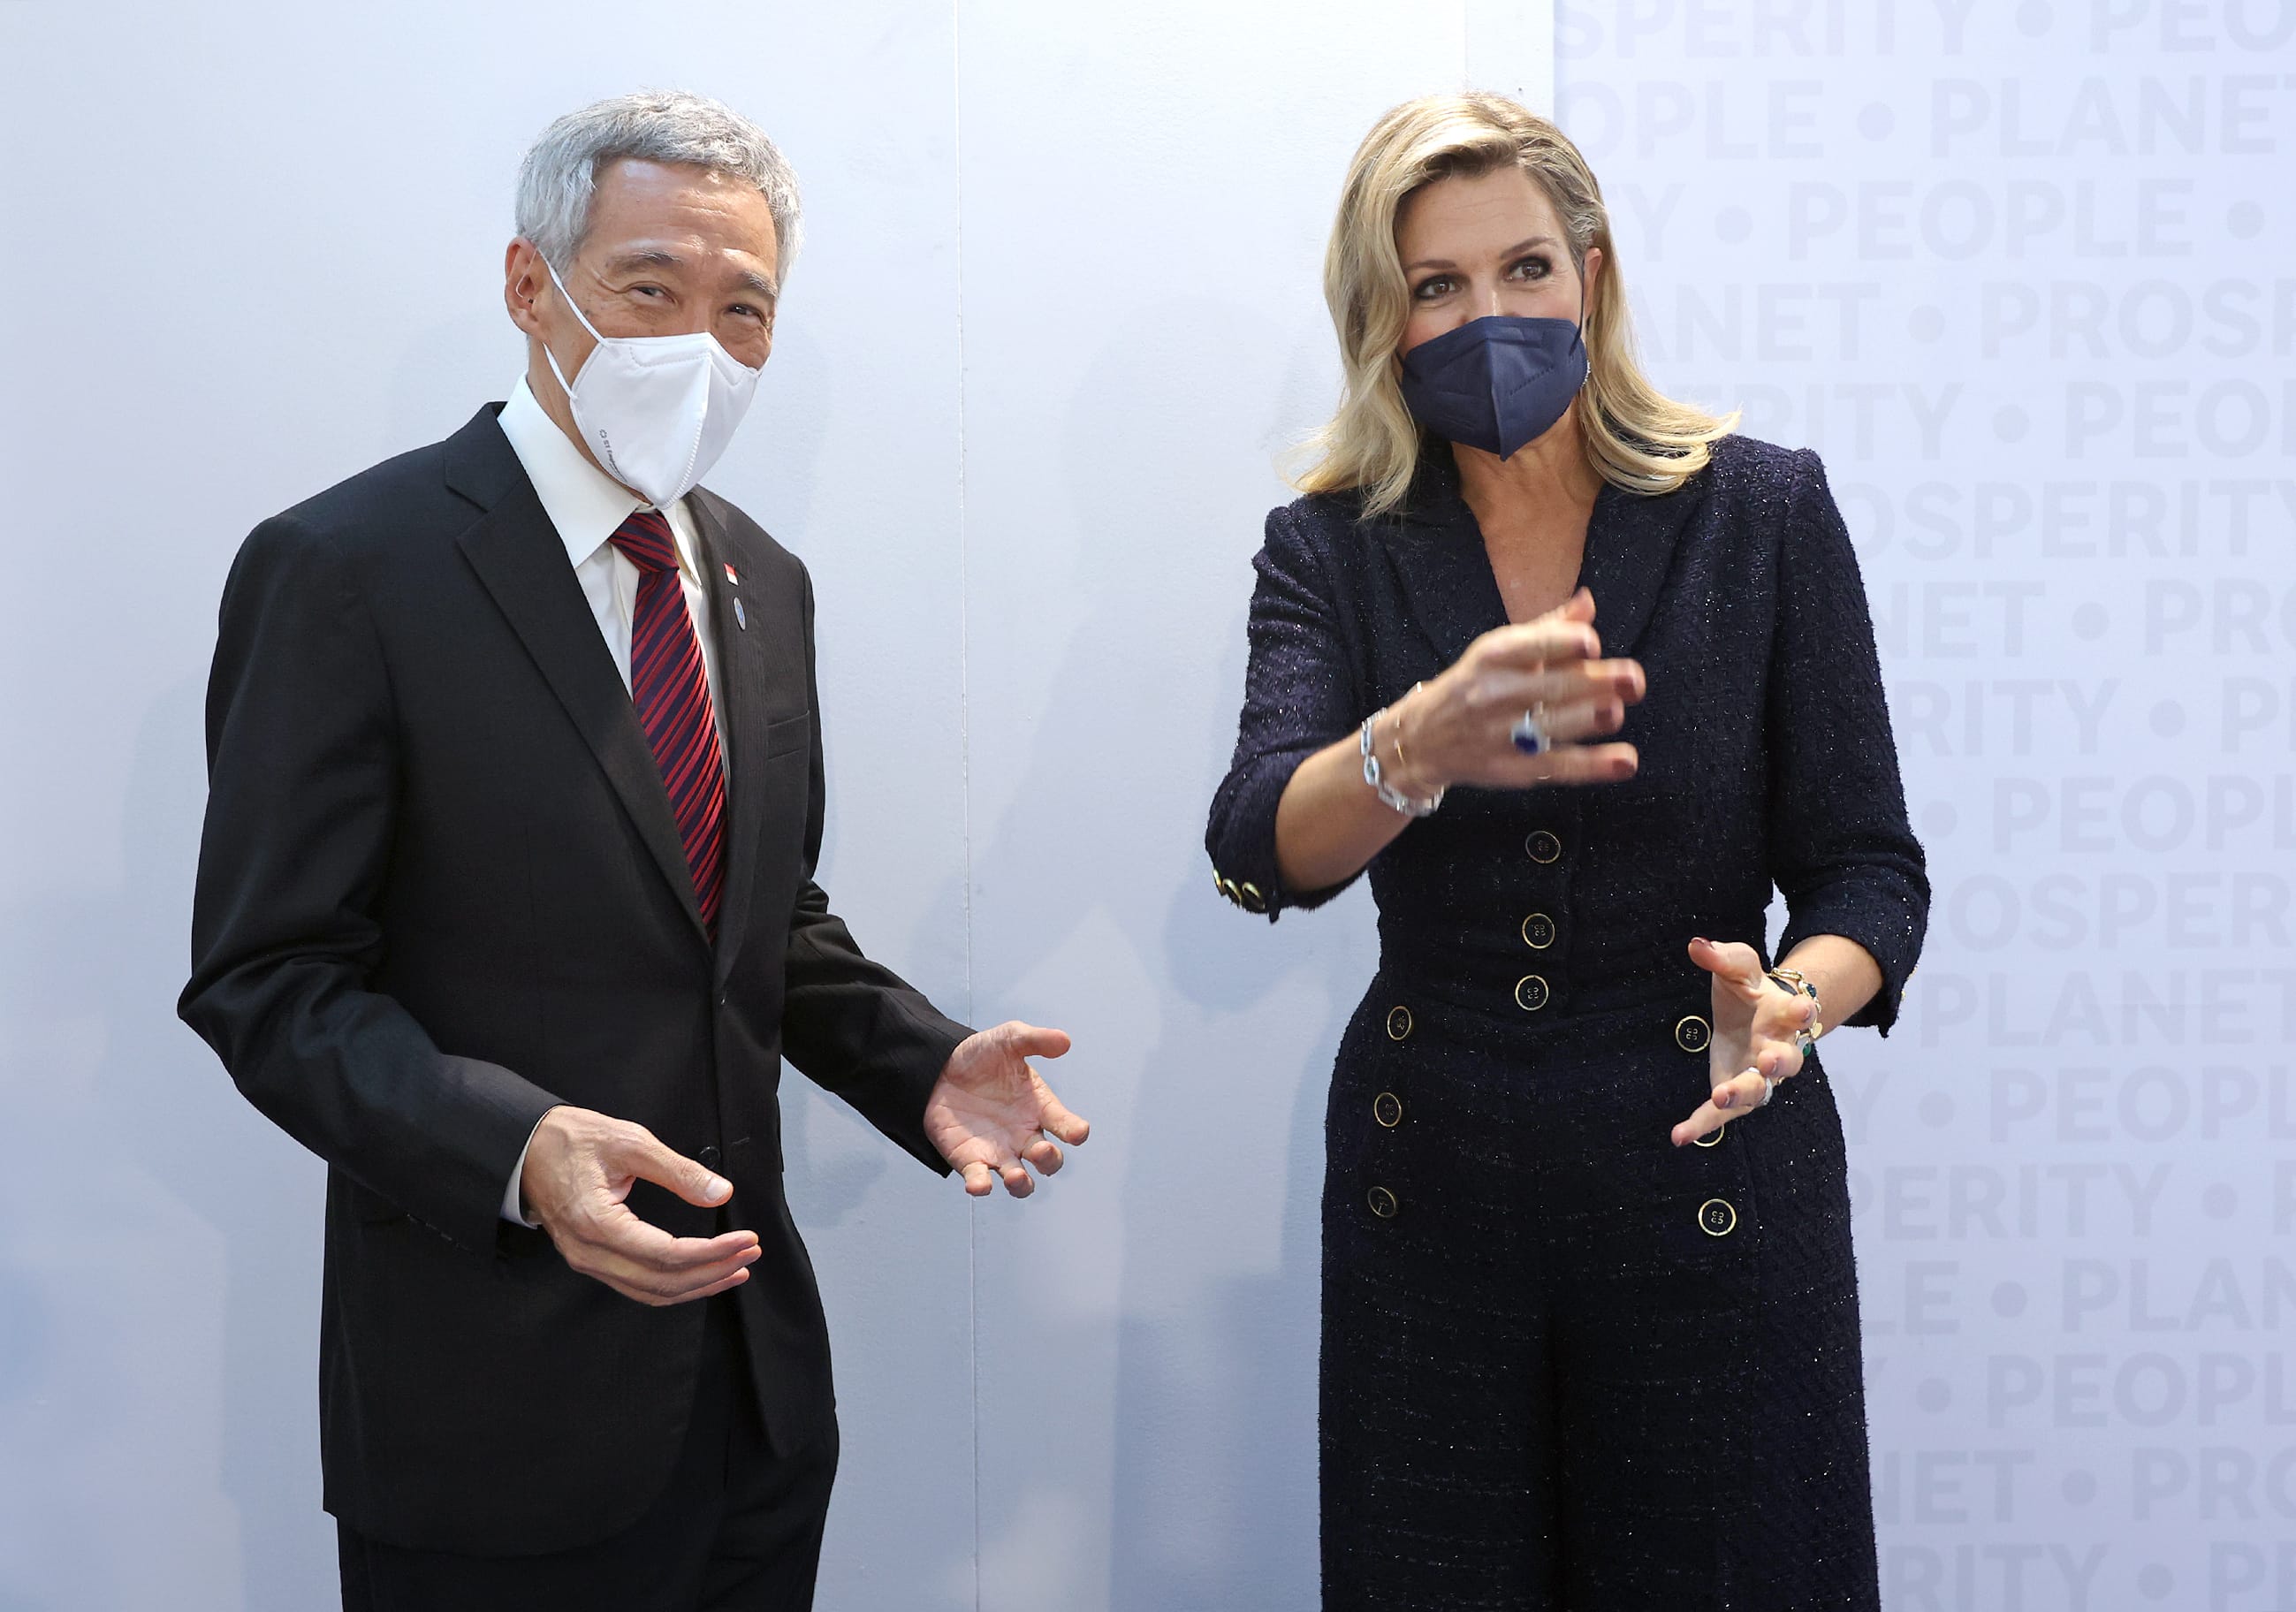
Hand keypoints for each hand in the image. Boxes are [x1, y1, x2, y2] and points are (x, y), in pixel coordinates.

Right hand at [520, 1105, 761, 1304]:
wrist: (525, 1147)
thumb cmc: (572, 1139)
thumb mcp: (629, 1141)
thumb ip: (677, 1170)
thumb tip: (721, 1192)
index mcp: (596, 1223)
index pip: (666, 1255)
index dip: (711, 1253)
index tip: (746, 1240)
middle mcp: (589, 1253)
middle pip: (662, 1282)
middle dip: (713, 1271)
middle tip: (751, 1253)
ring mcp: (587, 1261)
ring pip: (650, 1292)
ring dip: (698, 1284)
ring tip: (737, 1269)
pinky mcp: (591, 1260)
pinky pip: (637, 1285)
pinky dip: (675, 1285)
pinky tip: (702, 1274)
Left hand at [924, 1021, 1089, 1196]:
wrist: (940, 1067)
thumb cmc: (983, 1056)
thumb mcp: (1009, 1039)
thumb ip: (1035, 1039)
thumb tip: (1064, 1041)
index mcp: (1040, 1108)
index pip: (1067, 1125)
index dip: (1075, 1131)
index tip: (1077, 1132)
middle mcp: (1025, 1135)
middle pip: (1048, 1161)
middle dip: (1049, 1161)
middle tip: (1041, 1151)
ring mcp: (999, 1151)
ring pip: (1021, 1182)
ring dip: (1022, 1185)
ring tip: (1016, 1176)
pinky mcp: (971, 1160)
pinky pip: (980, 1180)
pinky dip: (981, 1186)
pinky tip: (978, 1184)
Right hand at [1386, 589, 1643, 793]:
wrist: (1421, 740)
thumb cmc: (1474, 686)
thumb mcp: (1499, 650)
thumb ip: (1548, 628)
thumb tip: (1588, 602)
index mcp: (1492, 657)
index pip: (1530, 647)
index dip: (1562, 644)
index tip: (1591, 644)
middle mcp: (1494, 694)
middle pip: (1551, 688)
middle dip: (1595, 684)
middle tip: (1633, 680)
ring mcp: (1502, 736)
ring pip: (1555, 727)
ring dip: (1592, 719)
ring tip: (1617, 711)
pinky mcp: (1514, 770)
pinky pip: (1560, 767)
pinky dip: (1595, 766)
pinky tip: (1626, 761)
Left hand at [1670, 938, 1818, 1145]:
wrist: (1752, 1016)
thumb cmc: (1749, 991)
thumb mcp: (1737, 967)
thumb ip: (1722, 957)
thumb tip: (1696, 945)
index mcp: (1785, 1015)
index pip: (1801, 1014)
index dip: (1803, 1012)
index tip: (1801, 1007)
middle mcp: (1779, 1049)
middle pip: (1787, 1061)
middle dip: (1780, 1062)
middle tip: (1768, 1061)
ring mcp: (1760, 1077)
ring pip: (1760, 1092)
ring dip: (1743, 1094)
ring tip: (1721, 1096)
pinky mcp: (1737, 1094)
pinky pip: (1722, 1114)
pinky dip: (1702, 1125)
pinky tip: (1679, 1136)